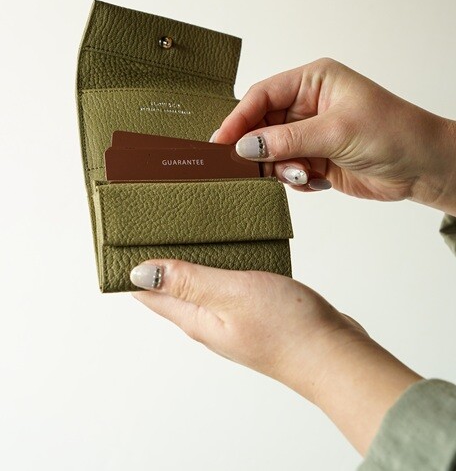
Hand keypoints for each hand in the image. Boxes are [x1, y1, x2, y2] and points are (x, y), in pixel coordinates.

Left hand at [131, 259, 420, 454]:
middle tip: (152, 224)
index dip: (133, 267)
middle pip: (173, 288)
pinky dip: (222, 264)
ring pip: (202, 284)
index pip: (150, 293)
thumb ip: (189, 281)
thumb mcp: (231, 293)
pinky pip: (229, 284)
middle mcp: (210, 321)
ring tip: (186, 230)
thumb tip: (140, 273)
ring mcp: (234, 318)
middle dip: (159, 259)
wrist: (335, 354)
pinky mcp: (256, 312)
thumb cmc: (288, 328)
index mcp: (196, 318)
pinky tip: (231, 248)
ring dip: (191, 260)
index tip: (122, 239)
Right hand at [213, 58, 455, 214]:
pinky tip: (316, 180)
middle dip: (258, 148)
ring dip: (280, 167)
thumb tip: (245, 146)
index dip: (239, 117)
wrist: (424, 167)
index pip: (263, 95)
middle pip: (261, 125)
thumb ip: (287, 140)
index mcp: (313, 82)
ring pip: (272, 152)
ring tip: (303, 172)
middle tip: (245, 167)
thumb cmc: (393, 132)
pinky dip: (295, 179)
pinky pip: (287, 171)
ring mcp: (311, 134)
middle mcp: (308, 105)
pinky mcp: (316, 159)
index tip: (221, 142)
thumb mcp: (336, 131)